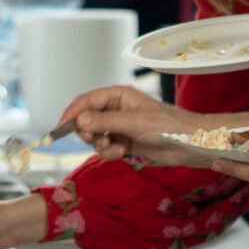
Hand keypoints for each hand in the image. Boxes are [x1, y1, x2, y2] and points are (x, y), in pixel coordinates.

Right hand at [61, 87, 200, 163]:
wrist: (189, 145)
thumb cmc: (169, 127)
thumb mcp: (134, 122)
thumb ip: (105, 121)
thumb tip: (80, 120)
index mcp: (118, 95)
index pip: (85, 101)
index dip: (71, 113)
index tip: (60, 128)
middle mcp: (116, 109)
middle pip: (86, 119)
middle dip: (88, 133)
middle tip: (97, 139)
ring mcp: (119, 126)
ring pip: (94, 136)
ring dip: (100, 145)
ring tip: (116, 148)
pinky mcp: (124, 141)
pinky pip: (105, 148)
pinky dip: (109, 153)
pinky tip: (123, 153)